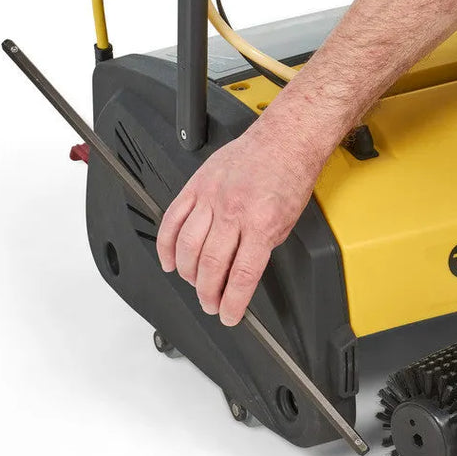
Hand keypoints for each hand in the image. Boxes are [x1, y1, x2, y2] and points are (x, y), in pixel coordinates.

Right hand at [156, 123, 321, 325]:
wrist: (283, 140)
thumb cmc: (289, 176)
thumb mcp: (288, 221)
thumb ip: (263, 248)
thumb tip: (243, 275)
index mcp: (262, 223)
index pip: (241, 275)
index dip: (233, 303)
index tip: (230, 316)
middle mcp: (234, 211)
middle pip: (210, 265)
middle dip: (207, 294)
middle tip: (210, 304)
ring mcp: (211, 198)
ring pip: (188, 247)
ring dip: (187, 274)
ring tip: (194, 285)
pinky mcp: (196, 186)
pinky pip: (172, 220)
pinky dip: (166, 245)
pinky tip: (170, 260)